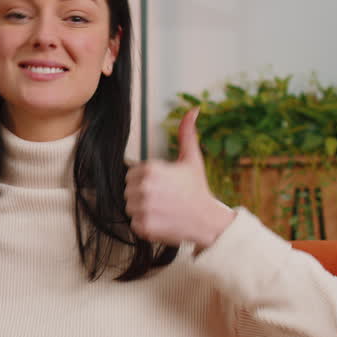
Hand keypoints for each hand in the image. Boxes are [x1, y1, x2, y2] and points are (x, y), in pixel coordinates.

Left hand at [124, 108, 234, 251]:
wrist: (208, 221)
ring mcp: (143, 208)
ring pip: (130, 208)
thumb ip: (186, 133)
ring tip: (162, 210)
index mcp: (151, 170)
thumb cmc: (198, 190)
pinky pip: (134, 224)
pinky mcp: (144, 226)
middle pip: (128, 191)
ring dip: (142, 210)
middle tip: (163, 199)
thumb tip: (193, 110)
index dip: (145, 181)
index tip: (161, 187)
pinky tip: (161, 221)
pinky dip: (145, 225)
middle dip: (142, 195)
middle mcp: (145, 188)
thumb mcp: (192, 159)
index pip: (131, 175)